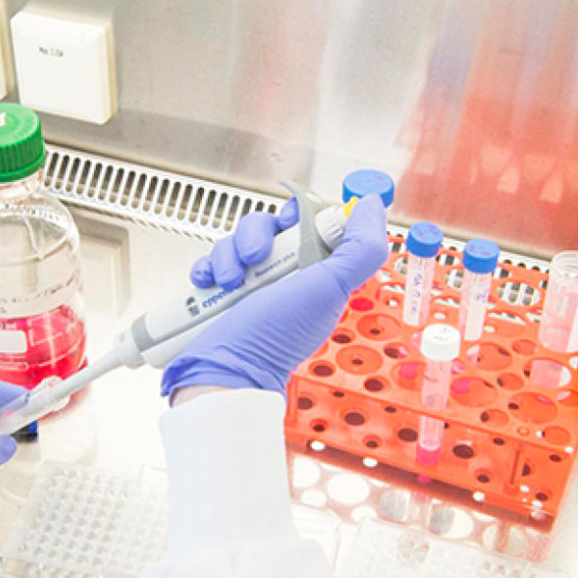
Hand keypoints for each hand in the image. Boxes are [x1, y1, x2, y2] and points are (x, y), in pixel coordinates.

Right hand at [159, 197, 389, 396]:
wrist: (226, 371)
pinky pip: (212, 261)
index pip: (312, 222)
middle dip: (256, 234)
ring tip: (230, 281)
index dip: (300, 213)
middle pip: (270, 226)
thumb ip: (360, 248)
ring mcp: (252, 284)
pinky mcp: (222, 292)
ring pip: (238, 240)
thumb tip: (370, 206)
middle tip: (255, 257)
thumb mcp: (329, 288)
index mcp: (318, 273)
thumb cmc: (276, 338)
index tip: (290, 220)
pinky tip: (210, 282)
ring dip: (229, 253)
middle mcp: (287, 277)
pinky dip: (207, 268)